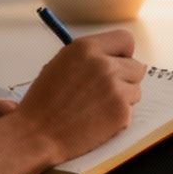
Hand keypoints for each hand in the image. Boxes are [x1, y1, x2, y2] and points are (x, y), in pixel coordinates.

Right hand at [12, 29, 144, 163]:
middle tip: (105, 92)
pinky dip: (118, 117)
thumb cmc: (43, 101)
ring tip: (97, 108)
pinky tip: (97, 121)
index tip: (118, 63)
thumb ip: (90, 57)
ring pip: (135, 90)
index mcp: (87, 48)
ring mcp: (115, 89)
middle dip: (125, 79)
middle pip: (136, 67)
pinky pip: (130, 111)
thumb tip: (115, 58)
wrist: (36, 133)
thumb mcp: (61, 63)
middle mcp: (104, 64)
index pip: (125, 40)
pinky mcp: (121, 112)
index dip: (123, 54)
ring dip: (122, 99)